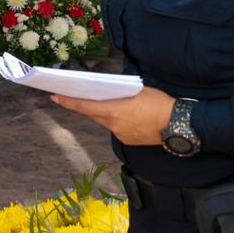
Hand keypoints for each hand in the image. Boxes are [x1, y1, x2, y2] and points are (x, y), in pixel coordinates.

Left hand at [51, 87, 176, 145]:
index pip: (85, 106)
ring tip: (110, 104)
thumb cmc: (159, 102)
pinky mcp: (128, 142)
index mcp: (114, 111)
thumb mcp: (137, 91)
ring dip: (104, 114)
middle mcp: (114, 125)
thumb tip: (109, 94)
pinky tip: (127, 117)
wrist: (178, 124)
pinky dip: (117, 122)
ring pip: (105, 123)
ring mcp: (120, 135)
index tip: (55, 97)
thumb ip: (119, 94)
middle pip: (93, 115)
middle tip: (73, 97)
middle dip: (84, 106)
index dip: (68, 102)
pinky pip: (117, 129)